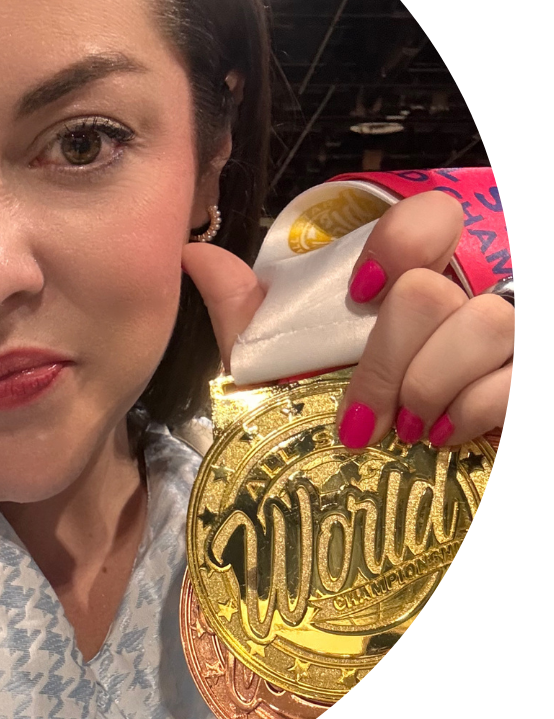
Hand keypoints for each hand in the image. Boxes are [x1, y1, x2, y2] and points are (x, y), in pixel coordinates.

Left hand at [180, 192, 512, 449]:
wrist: (389, 504)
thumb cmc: (340, 426)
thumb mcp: (285, 374)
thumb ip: (250, 315)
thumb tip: (197, 254)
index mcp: (414, 279)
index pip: (431, 214)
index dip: (399, 242)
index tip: (360, 293)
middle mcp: (472, 294)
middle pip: (434, 288)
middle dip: (388, 359)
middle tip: (365, 415)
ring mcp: (510, 337)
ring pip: (487, 324)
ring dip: (430, 388)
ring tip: (407, 431)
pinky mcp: (525, 382)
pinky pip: (514, 380)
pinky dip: (475, 412)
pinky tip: (448, 438)